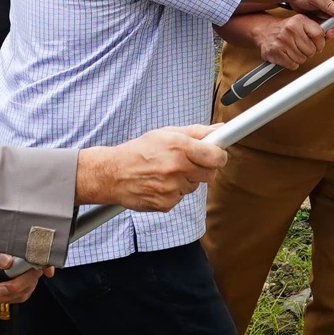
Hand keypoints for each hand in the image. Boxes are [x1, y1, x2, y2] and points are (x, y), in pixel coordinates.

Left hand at [0, 247, 50, 306]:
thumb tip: (6, 260)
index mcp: (20, 248)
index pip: (40, 253)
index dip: (46, 262)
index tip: (47, 271)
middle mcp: (27, 261)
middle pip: (33, 275)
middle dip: (16, 285)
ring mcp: (25, 275)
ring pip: (26, 289)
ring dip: (7, 296)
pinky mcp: (21, 288)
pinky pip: (20, 297)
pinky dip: (5, 300)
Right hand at [76, 125, 226, 211]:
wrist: (113, 174)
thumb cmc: (140, 151)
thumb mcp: (167, 133)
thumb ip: (197, 132)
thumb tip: (220, 130)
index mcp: (179, 147)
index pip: (216, 156)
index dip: (219, 155)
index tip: (218, 153)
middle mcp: (177, 168)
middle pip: (210, 173)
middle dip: (203, 167)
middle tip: (188, 161)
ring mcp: (172, 188)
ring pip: (194, 186)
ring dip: (187, 179)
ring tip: (167, 171)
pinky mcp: (166, 204)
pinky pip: (181, 197)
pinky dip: (174, 191)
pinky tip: (160, 183)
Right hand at [253, 12, 333, 67]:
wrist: (264, 30)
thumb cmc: (285, 28)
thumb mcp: (300, 22)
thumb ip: (315, 29)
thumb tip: (330, 35)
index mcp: (299, 20)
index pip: (319, 34)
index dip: (320, 44)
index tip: (317, 46)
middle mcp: (290, 29)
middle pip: (311, 50)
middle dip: (308, 52)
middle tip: (301, 47)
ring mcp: (282, 41)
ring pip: (302, 59)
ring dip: (300, 58)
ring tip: (293, 50)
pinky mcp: (276, 52)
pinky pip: (293, 64)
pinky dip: (292, 63)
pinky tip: (287, 55)